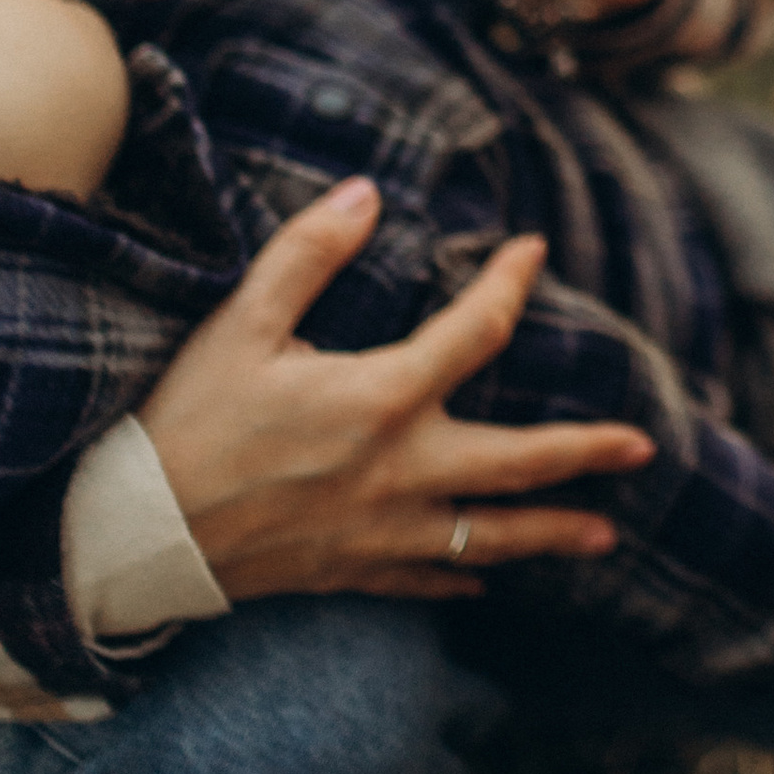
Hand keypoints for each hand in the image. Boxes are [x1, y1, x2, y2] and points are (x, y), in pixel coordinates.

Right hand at [141, 179, 652, 602]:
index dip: (511, 285)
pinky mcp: (354, 572)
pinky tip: (492, 577)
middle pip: (521, 463)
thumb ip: (308, 253)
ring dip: (555, 534)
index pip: (477, 333)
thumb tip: (367, 192)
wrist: (130, 536)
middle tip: (643, 446)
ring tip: (609, 537)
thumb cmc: (183, 420)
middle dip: (587, 452)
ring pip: (493, 537)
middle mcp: (400, 472)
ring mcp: (382, 532)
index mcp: (380, 399)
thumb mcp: (239, 322)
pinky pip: (431, 580)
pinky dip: (468, 577)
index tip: (534, 252)